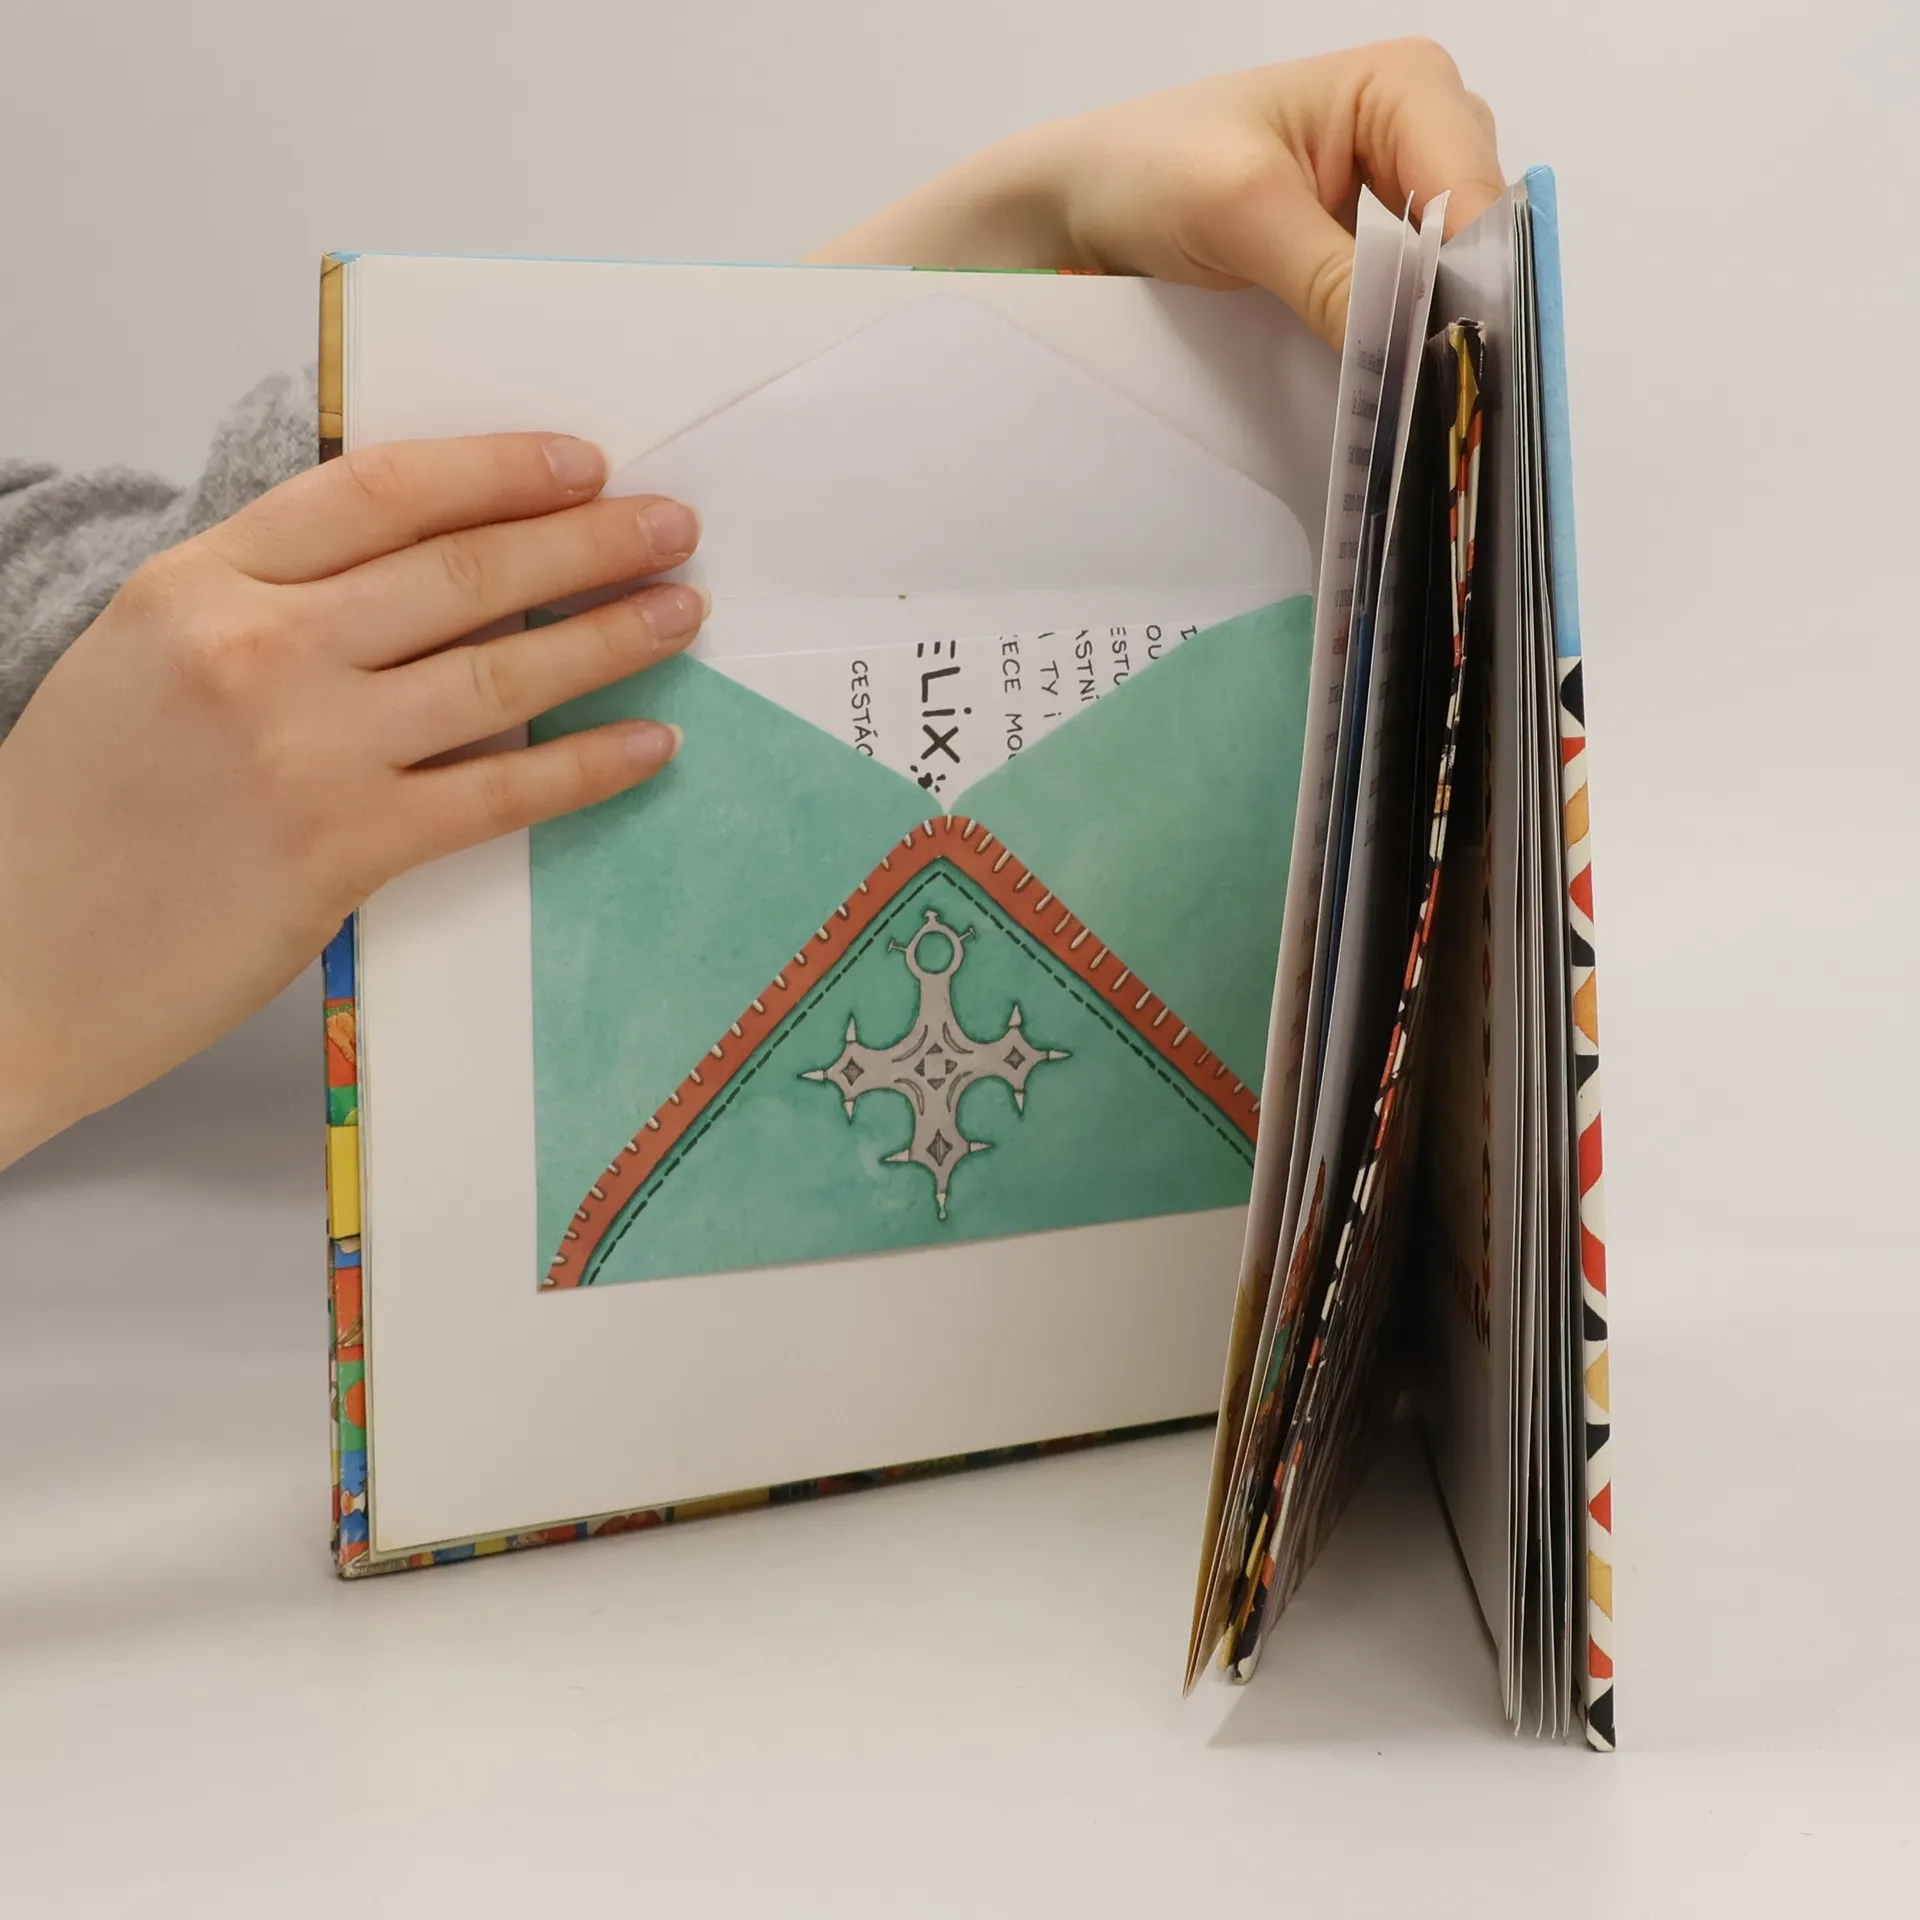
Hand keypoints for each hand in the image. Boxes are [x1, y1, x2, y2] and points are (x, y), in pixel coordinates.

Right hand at [0, 436, 702, 1165]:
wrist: (7, 960)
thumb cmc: (71, 816)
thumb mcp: (143, 658)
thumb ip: (267, 608)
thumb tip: (421, 588)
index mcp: (197, 581)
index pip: (380, 489)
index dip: (497, 469)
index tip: (580, 462)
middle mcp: (257, 648)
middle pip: (462, 570)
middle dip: (587, 540)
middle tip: (671, 524)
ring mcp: (305, 750)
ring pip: (500, 672)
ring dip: (611, 636)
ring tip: (684, 612)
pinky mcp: (344, 850)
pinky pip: (500, 793)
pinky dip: (589, 765)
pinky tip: (651, 743)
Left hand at [810, 39, 1503, 345]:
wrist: (1080, 205)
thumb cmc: (1147, 170)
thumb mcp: (1243, 215)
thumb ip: (1334, 277)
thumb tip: (1407, 349)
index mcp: (1405, 85)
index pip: (1474, 193)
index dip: (1474, 280)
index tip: (1454, 362)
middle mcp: (1419, 129)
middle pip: (1476, 235)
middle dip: (1455, 308)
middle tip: (1430, 389)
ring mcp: (1393, 194)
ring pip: (1449, 274)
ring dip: (1427, 331)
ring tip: (1409, 394)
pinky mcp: (1363, 251)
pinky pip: (1407, 300)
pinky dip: (1395, 339)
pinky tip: (1383, 380)